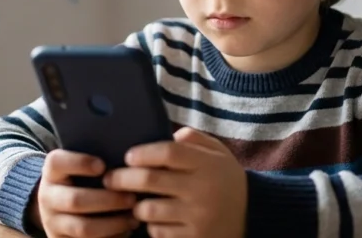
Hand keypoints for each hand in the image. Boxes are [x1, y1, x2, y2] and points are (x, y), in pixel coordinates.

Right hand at [31, 149, 140, 237]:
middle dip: (108, 200)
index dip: (79, 163)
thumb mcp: (79, 169)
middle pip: (75, 200)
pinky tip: (125, 230)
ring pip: (83, 227)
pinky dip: (111, 237)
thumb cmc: (80, 181)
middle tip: (132, 198)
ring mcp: (52, 222)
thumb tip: (128, 162)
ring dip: (113, 224)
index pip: (57, 162)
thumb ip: (97, 163)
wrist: (58, 208)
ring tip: (133, 218)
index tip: (102, 165)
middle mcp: (47, 197)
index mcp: (51, 172)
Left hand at [103, 127, 246, 237]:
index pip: (168, 152)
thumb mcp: (217, 153)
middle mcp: (202, 190)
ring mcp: (197, 217)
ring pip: (148, 209)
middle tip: (109, 178)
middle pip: (149, 179)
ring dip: (135, 205)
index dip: (143, 152)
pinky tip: (155, 220)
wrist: (252, 217)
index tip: (128, 156)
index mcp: (207, 164)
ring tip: (133, 200)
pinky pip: (157, 232)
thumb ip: (193, 139)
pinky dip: (151, 226)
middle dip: (122, 178)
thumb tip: (164, 134)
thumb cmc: (224, 180)